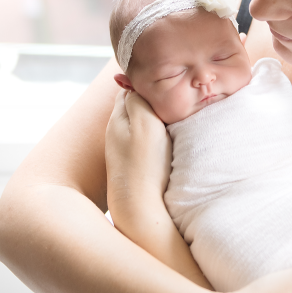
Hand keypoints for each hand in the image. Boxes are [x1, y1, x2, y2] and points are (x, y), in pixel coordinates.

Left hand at [105, 89, 172, 223]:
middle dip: (152, 102)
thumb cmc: (145, 164)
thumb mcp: (144, 122)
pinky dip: (156, 139)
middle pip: (136, 107)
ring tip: (174, 119)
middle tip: (175, 99)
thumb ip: (138, 99)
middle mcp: (116, 133)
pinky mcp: (133, 167)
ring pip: (141, 125)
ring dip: (155, 121)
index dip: (149, 84)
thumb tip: (133, 83)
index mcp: (117, 118)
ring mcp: (123, 151)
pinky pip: (145, 143)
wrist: (140, 209)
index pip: (131, 89)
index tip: (168, 84)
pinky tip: (168, 144)